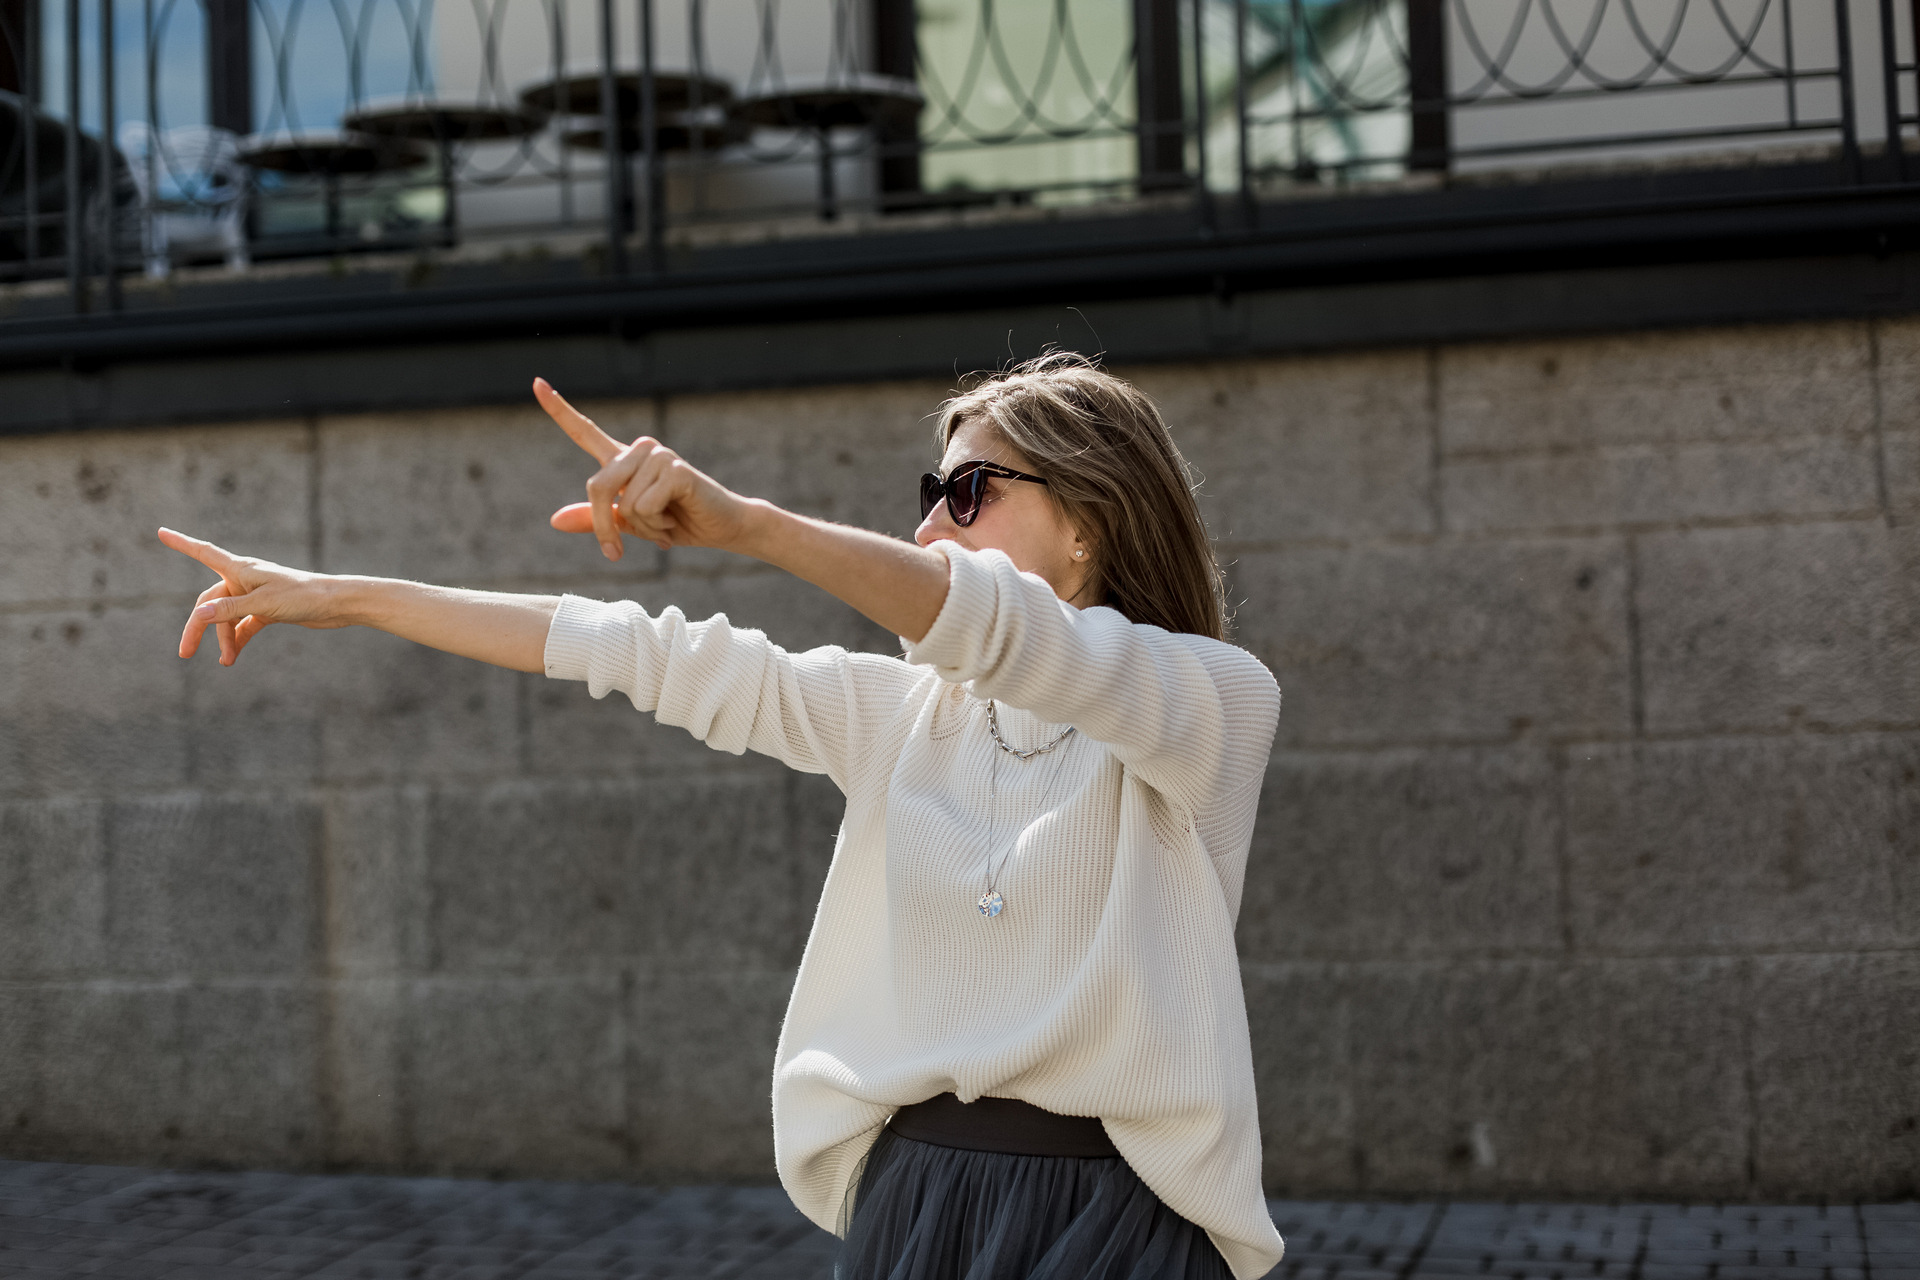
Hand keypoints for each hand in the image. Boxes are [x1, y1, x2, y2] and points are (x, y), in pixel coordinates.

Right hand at [159, 528, 355, 665]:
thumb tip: (200, 614)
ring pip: (227, 618)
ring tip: (226, 661)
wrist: (335, 605)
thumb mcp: (263, 604)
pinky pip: (244, 626)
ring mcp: (255, 596)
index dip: (182, 543)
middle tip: (184, 653)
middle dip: (198, 628)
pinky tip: (232, 657)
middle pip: (210, 603)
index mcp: (241, 569)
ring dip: (224, 639)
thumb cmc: (302, 596)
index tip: (161, 532)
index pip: (204, 552)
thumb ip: (230, 609)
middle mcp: (245, 580)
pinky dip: (238, 640)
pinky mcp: (267, 610)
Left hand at [534, 377, 757, 560]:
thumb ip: (595, 520)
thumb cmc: (677, 523)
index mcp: (623, 460)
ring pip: (624, 505)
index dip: (559, 409)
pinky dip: (658, 525)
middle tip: (618, 551)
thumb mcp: (630, 526)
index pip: (585, 431)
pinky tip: (678, 516)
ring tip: (666, 521)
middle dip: (605, 528)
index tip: (536, 383)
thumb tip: (554, 521)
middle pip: (598, 488)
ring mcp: (658, 455)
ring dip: (644, 527)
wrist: (722, 528)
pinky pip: (644, 507)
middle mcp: (638, 451)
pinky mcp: (675, 468)